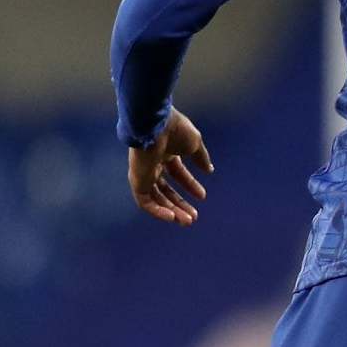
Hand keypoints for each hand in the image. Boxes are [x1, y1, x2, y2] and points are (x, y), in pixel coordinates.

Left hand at [128, 108, 211, 227]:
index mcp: (166, 153)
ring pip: (157, 199)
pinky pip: (145, 201)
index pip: (178, 174)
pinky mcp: (137, 180)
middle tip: (193, 217)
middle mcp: (153, 164)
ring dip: (172, 211)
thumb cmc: (175, 129)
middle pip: (167, 190)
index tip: (202, 196)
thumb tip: (209, 170)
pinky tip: (172, 217)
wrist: (156, 125)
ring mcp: (144, 173)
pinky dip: (157, 211)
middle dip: (180, 204)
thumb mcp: (195, 143)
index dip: (190, 186)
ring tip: (186, 221)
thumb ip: (201, 157)